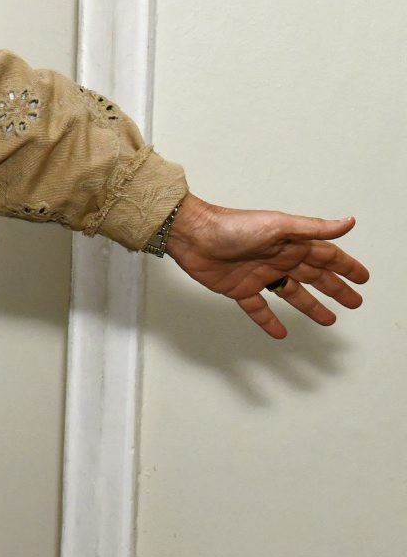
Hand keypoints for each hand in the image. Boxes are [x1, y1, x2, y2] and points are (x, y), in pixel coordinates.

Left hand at [164, 193, 367, 338]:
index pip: (326, 256)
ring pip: (291, 293)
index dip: (346, 266)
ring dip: (310, 306)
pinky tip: (280, 333)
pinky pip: (257, 308)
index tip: (363, 278)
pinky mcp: (238, 289)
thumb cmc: (232, 226)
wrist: (192, 236)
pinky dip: (268, 321)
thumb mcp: (278, 225)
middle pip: (314, 276)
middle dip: (335, 288)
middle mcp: (277, 258)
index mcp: (290, 244)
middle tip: (354, 302)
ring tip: (328, 320)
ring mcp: (258, 275)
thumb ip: (313, 228)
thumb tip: (349, 222)